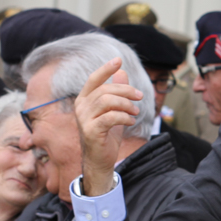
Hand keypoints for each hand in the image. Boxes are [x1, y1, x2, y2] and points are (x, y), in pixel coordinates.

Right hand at [73, 58, 143, 195]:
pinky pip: (111, 117)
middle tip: (140, 96)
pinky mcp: (91, 131)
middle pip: (105, 89)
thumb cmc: (106, 134)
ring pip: (108, 101)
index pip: (94, 79)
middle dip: (126, 90)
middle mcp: (80, 107)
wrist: (100, 160)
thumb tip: (122, 72)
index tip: (118, 60)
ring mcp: (84, 119)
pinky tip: (131, 121)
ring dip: (127, 104)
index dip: (105, 68)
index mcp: (84, 100)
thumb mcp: (114, 111)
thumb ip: (117, 93)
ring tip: (136, 111)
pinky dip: (125, 117)